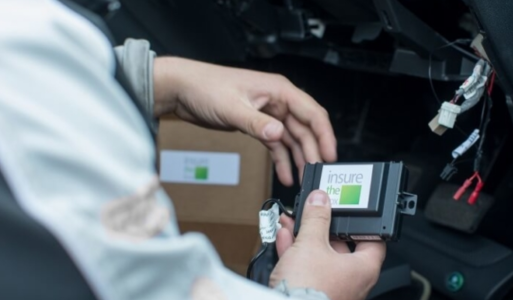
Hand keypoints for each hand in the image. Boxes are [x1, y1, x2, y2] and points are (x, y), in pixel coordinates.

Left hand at [152, 57, 336, 185]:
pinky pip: (277, 144)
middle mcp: (278, 101)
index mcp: (279, 90)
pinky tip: (284, 175)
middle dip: (313, 150)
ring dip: (299, 157)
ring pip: (293, 138)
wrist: (182, 89)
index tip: (330, 154)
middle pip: (305, 128)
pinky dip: (282, 159)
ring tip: (304, 177)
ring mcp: (269, 113)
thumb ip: (256, 123)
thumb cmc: (205, 87)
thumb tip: (278, 134)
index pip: (312, 113)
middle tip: (318, 172)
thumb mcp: (232, 107)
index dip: (324, 134)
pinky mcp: (258, 124)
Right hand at [270, 190, 385, 299]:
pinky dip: (298, 254)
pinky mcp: (315, 295)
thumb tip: (320, 200)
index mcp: (364, 269)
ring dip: (307, 239)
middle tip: (315, 213)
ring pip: (322, 257)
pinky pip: (309, 269)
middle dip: (324, 228)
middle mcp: (354, 282)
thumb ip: (316, 218)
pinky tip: (286, 239)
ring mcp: (335, 290)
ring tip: (294, 222)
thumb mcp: (311, 243)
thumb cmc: (308, 289)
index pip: (374, 239)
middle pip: (342, 246)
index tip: (352, 211)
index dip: (363, 223)